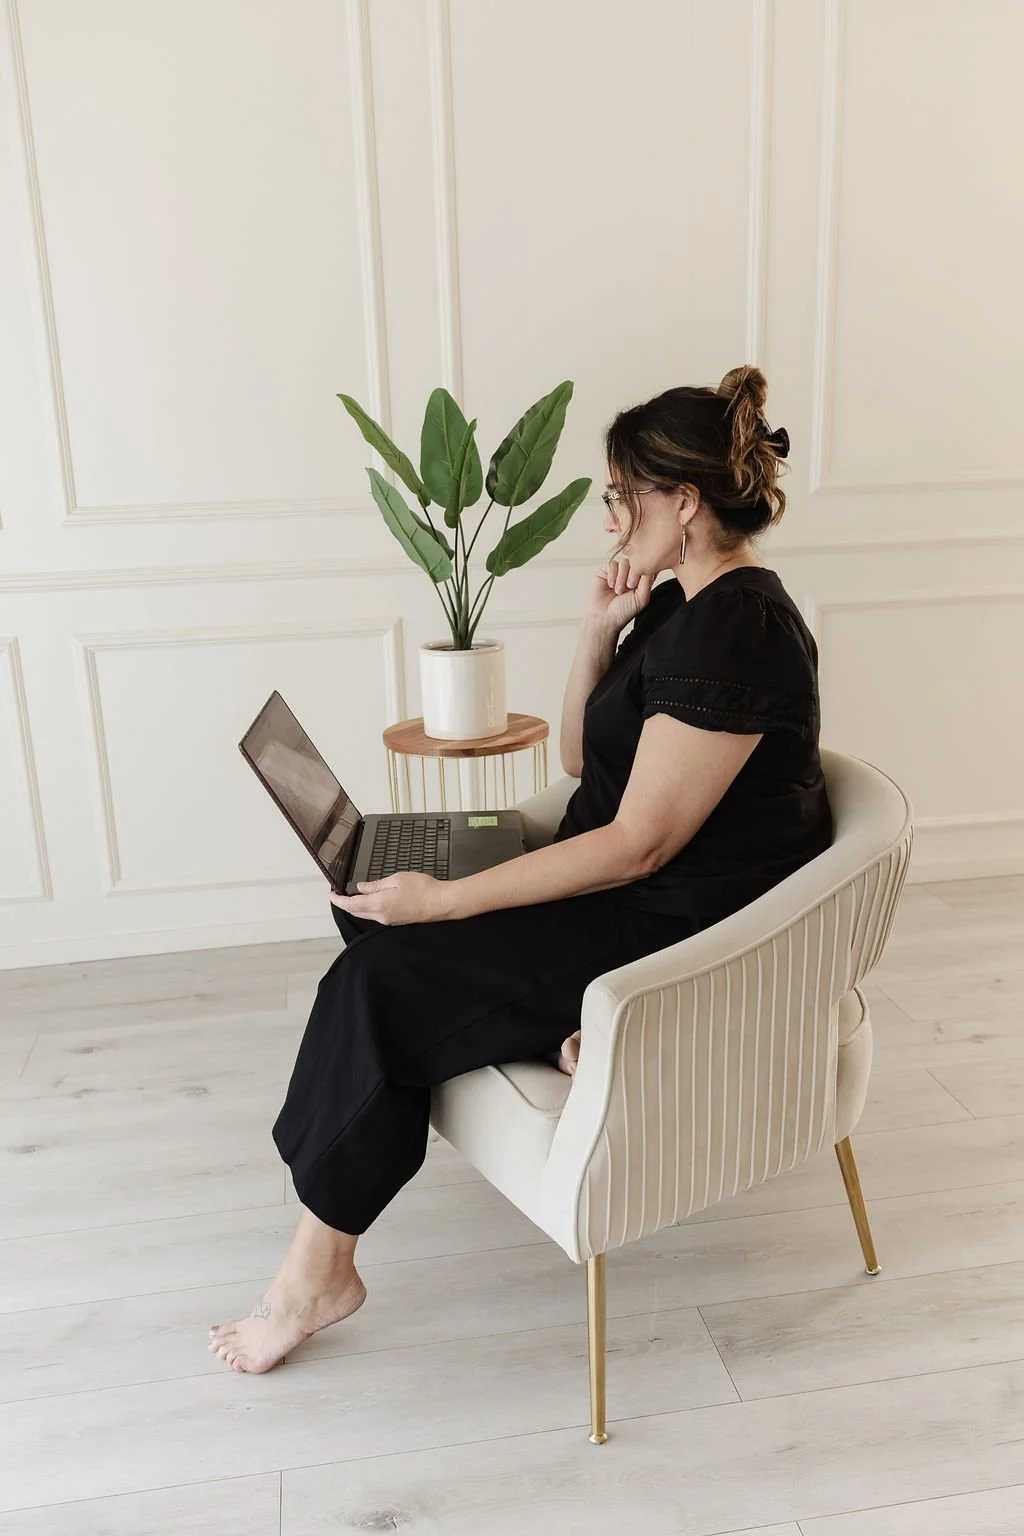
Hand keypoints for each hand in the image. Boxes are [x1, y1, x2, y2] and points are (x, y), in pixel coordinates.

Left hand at [330, 871, 451, 925]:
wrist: (441, 903)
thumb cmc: (423, 889)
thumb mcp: (396, 879)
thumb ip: (376, 885)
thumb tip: (361, 888)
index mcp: (379, 904)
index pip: (351, 905)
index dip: (338, 900)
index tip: (331, 894)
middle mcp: (381, 916)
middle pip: (356, 912)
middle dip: (345, 904)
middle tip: (339, 893)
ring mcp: (389, 920)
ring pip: (365, 915)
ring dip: (356, 906)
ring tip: (352, 896)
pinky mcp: (397, 921)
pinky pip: (376, 915)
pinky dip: (368, 908)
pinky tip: (370, 900)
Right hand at [584, 557, 652, 634]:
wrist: (604, 618)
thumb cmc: (623, 611)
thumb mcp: (642, 598)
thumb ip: (647, 582)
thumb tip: (649, 566)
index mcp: (641, 581)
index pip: (647, 566)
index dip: (644, 571)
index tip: (638, 584)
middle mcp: (630, 575)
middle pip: (636, 562)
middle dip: (633, 574)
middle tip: (629, 587)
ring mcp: (618, 572)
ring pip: (624, 562)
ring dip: (621, 577)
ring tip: (618, 590)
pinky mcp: (606, 571)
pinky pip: (612, 563)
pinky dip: (612, 574)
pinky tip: (610, 585)